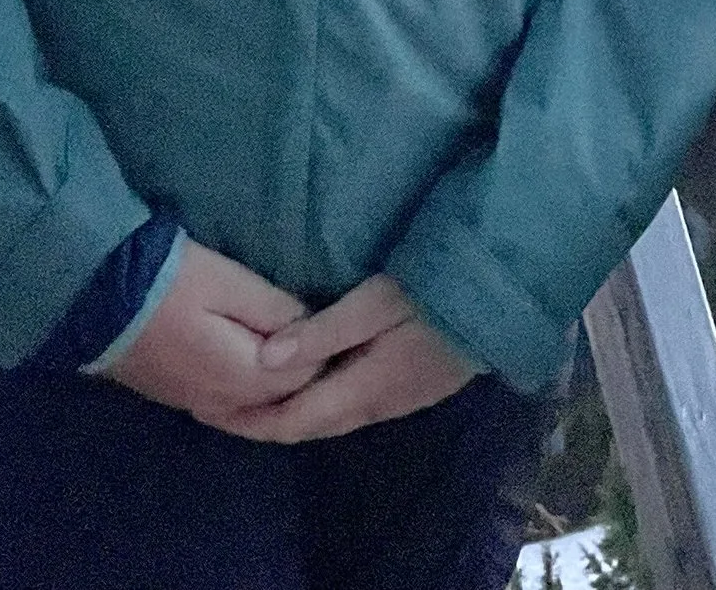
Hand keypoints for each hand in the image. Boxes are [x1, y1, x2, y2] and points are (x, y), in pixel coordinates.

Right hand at [103, 239, 317, 428]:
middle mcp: (222, 405)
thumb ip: (275, 310)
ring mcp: (197, 406)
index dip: (326, 350)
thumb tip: (311, 326)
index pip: (304, 377)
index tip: (343, 325)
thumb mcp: (229, 283)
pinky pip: (232, 407)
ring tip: (302, 350)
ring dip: (280, 386)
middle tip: (330, 338)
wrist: (97, 296)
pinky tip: (263, 368)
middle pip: (281, 399)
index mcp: (240, 378)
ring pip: (256, 409)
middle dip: (307, 374)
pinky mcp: (180, 398)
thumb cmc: (169, 281)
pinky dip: (255, 393)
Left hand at [221, 271, 477, 441]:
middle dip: (265, 420)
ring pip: (332, 417)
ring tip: (256, 393)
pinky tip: (310, 381)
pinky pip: (352, 404)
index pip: (294, 421)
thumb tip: (265, 361)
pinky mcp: (413, 385)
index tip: (211, 408)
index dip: (251, 420)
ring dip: (292, 412)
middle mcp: (378, 406)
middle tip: (222, 403)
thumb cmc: (438, 290)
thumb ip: (323, 332)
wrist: (505, 297)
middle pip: (310, 425)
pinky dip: (318, 400)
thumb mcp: (377, 301)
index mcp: (364, 390)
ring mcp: (400, 399)